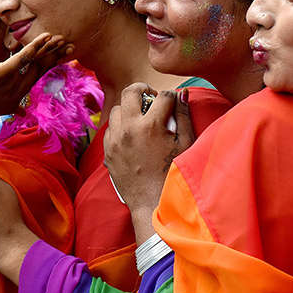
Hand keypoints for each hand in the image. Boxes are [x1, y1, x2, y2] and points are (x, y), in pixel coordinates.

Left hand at [0, 33, 72, 128]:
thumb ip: (10, 108)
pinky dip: (35, 46)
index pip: (36, 77)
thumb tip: (21, 112)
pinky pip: (23, 58)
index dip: (49, 66)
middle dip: (56, 56)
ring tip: (63, 39)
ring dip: (50, 49)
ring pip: (36, 63)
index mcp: (15, 98)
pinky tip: (46, 37)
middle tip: (70, 46)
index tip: (61, 57)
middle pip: (41, 70)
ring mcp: (11, 83)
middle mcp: (17, 91)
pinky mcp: (2, 73)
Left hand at [104, 85, 194, 237]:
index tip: (172, 101)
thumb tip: (182, 94)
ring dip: (129, 109)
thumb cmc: (172, 174)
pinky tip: (132, 135)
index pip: (162, 96)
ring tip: (141, 119)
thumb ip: (183, 115)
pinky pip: (110, 128)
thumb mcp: (185, 144)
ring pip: (117, 109)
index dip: (171, 96)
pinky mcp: (107, 151)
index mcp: (150, 126)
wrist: (151, 202)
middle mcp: (128, 129)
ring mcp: (115, 140)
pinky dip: (120, 127)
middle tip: (151, 98)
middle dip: (143, 90)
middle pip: (130, 92)